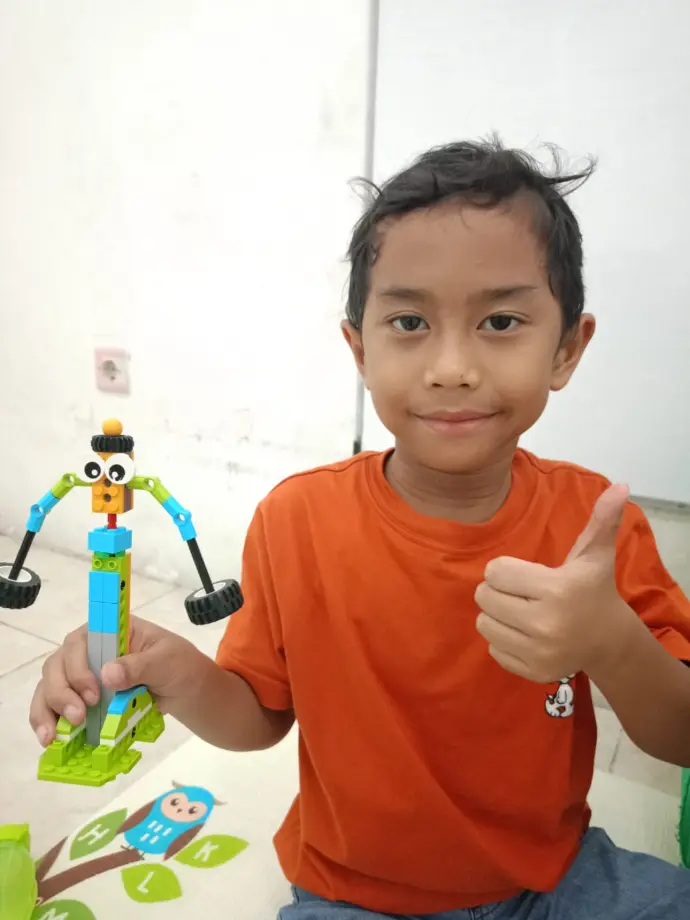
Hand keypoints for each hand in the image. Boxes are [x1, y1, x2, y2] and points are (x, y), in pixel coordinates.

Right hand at [29, 616, 204, 745]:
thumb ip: (140, 666)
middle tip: (79, 717)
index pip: (79, 642)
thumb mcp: (167, 661)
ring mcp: (82, 676)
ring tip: (53, 737)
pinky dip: (49, 722)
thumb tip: (108, 674)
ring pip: (49, 687)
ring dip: (47, 710)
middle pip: (57, 665)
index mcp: (109, 632)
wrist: (187, 691)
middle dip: (61, 693)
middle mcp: (89, 651)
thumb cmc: (179, 666)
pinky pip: (56, 708)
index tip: (93, 693)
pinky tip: (49, 740)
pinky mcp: (82, 700)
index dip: (78, 666)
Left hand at [475, 484, 631, 682]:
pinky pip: (493, 648)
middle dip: (498, 590)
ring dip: (496, 614)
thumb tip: (620, 485)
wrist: (608, 639)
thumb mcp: (595, 554)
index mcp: (557, 589)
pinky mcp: (532, 672)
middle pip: (484, 596)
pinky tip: (525, 633)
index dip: (506, 569)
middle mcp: (546, 624)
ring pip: (484, 623)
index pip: (495, 571)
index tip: (527, 574)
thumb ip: (601, 520)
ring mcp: (539, 652)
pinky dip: (503, 638)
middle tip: (521, 592)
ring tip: (521, 611)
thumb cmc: (592, 589)